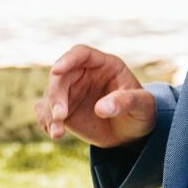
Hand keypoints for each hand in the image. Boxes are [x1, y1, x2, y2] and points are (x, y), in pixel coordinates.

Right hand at [37, 45, 156, 146]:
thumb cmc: (141, 112)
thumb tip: (101, 109)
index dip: (68, 59)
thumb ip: (125, 102)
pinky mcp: (61, 108)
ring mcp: (70, 91)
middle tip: (60, 116)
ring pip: (50, 95)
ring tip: (58, 133)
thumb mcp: (142, 106)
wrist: (132, 132)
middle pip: (60, 76)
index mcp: (104, 65)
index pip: (81, 54)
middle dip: (56, 95)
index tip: (57, 70)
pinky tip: (56, 133)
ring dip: (49, 113)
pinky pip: (46, 111)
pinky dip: (47, 122)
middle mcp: (83, 74)